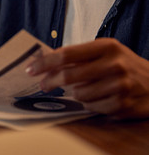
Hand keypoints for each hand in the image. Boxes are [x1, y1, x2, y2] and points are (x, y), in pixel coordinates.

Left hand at [26, 38, 148, 118]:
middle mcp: (115, 65)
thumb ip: (78, 56)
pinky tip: (99, 98)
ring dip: (75, 94)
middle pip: (68, 76)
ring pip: (79, 95)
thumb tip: (43, 62)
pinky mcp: (124, 105)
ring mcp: (121, 86)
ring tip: (85, 88)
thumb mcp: (106, 52)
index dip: (45, 63)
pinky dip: (90, 104)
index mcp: (107, 47)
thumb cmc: (123, 65)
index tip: (30, 69)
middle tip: (43, 85)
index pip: (67, 54)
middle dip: (50, 82)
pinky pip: (92, 108)